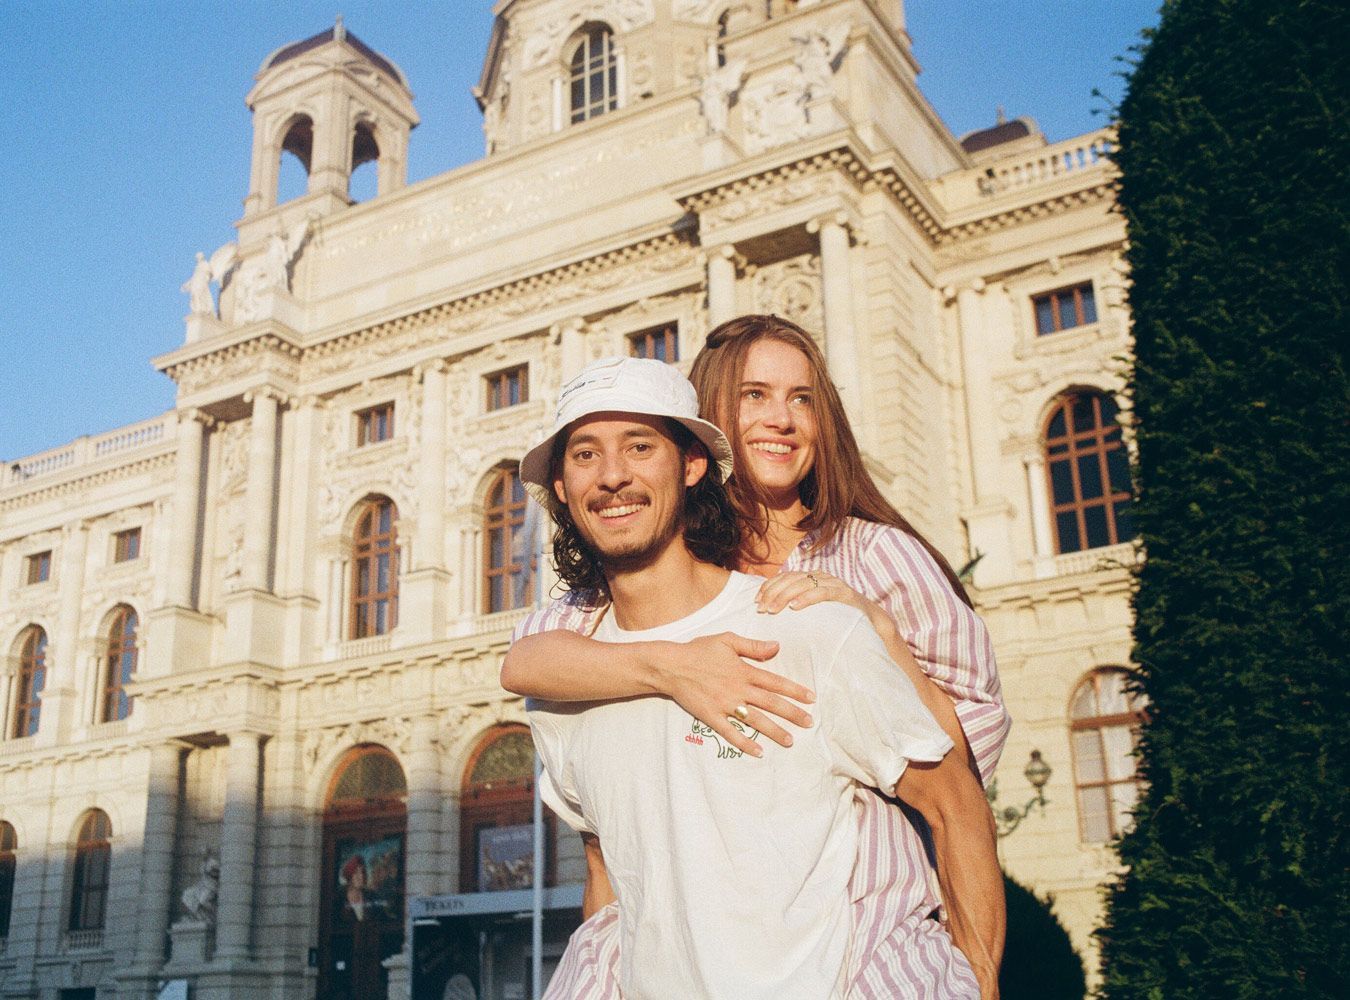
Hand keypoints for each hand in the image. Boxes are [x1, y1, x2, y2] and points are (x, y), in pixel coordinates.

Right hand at [650, 632, 814, 756]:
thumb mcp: (727, 640)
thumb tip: (777, 647)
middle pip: (771, 703)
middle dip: (792, 714)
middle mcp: (738, 690)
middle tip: (809, 722)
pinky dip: (745, 743)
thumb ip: (753, 645)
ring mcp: (725, 705)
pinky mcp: (712, 717)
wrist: (671, 666)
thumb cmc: (698, 650)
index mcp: (744, 671)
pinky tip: (759, 752)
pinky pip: (731, 733)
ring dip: (774, 731)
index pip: (775, 682)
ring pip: (755, 720)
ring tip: (790, 741)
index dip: (794, 690)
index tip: (811, 699)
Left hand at [757, 571, 891, 635]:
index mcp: (810, 577)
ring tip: (773, 609)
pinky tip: (795, 607)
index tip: (756, 601)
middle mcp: (820, 576)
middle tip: (761, 609)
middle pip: (790, 579)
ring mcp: (833, 583)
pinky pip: (822, 592)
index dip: (768, 587)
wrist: (871, 622)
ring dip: (785, 596)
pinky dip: (807, 598)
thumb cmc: (837, 617)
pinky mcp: (844, 593)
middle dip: (773, 593)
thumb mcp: (813, 610)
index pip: (783, 577)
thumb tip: (769, 612)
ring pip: (803, 583)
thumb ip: (796, 605)